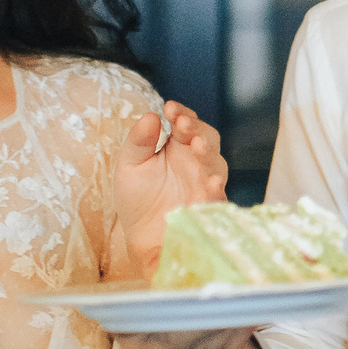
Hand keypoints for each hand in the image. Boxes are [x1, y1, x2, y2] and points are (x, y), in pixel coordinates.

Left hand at [117, 102, 228, 277]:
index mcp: (177, 147)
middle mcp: (195, 161)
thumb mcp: (129, 166)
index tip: (170, 109)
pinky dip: (217, 189)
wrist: (142, 239)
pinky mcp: (208, 206)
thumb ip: (138, 141)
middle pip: (207, 137)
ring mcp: (205, 183)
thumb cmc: (137, 200)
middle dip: (197, 128)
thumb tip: (150, 115)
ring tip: (197, 146)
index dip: (182, 113)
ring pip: (216, 162)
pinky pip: (218, 196)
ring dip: (209, 152)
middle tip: (183, 124)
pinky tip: (211, 182)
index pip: (186, 123)